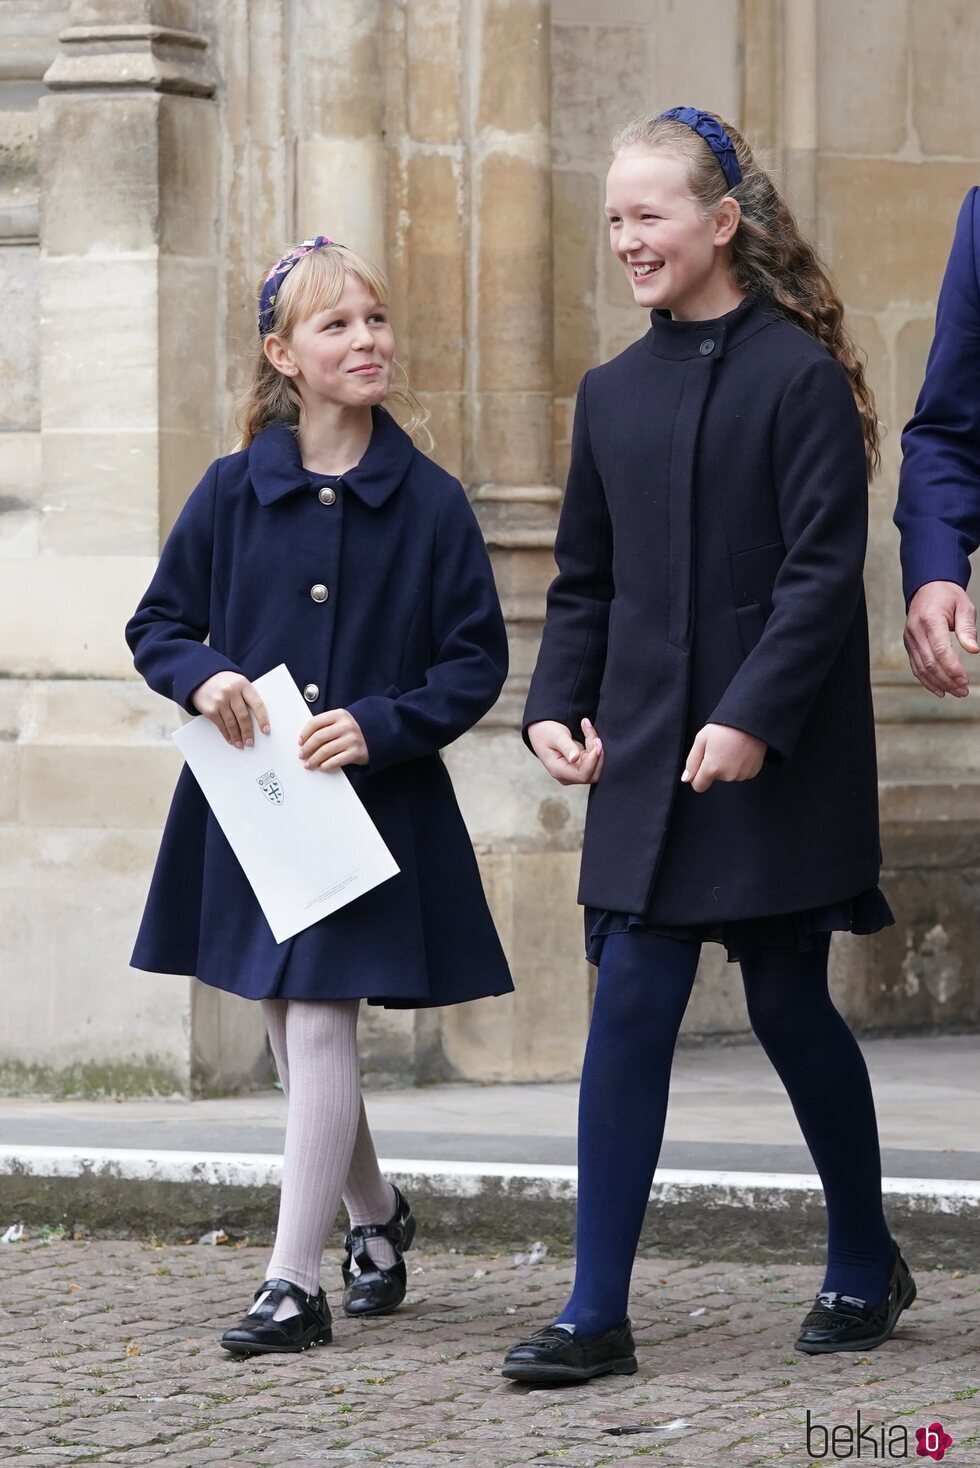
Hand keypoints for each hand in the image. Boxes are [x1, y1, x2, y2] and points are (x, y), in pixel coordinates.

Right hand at [191, 671, 269, 747]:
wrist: (202, 677)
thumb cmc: (226, 682)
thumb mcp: (239, 683)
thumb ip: (247, 697)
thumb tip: (258, 720)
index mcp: (243, 685)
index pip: (257, 704)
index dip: (262, 719)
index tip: (266, 730)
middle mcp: (231, 692)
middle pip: (243, 717)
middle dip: (248, 732)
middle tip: (250, 742)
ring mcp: (220, 701)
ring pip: (231, 723)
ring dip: (237, 736)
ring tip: (241, 744)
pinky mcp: (210, 709)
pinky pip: (220, 725)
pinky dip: (226, 734)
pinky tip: (230, 739)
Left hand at [298, 708, 368, 771]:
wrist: (379, 736)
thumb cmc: (355, 730)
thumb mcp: (342, 721)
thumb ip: (327, 725)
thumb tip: (305, 740)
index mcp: (340, 715)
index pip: (316, 722)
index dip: (305, 733)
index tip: (300, 742)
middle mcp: (346, 726)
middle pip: (319, 737)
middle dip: (307, 748)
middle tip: (302, 755)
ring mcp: (352, 739)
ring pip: (325, 751)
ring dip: (314, 759)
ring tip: (309, 764)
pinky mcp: (357, 752)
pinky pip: (336, 761)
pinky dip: (326, 765)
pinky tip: (322, 767)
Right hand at [528, 718, 603, 785]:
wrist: (541, 730)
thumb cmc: (546, 732)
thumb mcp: (556, 736)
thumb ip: (566, 747)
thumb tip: (575, 759)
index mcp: (558, 770)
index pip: (582, 774)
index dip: (593, 762)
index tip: (598, 745)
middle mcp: (567, 775)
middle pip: (592, 773)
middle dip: (597, 755)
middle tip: (595, 736)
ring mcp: (574, 771)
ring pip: (595, 764)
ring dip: (595, 746)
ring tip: (586, 726)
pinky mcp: (580, 765)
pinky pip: (593, 757)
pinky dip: (593, 743)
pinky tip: (586, 729)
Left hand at [682, 723, 765, 793]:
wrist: (750, 720)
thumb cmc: (723, 727)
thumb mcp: (701, 739)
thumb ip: (692, 761)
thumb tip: (685, 779)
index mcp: (712, 769)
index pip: (699, 786)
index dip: (697, 777)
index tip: (702, 763)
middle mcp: (727, 776)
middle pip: (715, 778)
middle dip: (714, 767)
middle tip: (720, 748)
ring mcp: (742, 775)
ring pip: (729, 776)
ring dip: (728, 766)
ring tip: (732, 748)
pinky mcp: (753, 771)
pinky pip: (741, 773)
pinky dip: (740, 765)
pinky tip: (741, 752)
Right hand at [904, 580, 977, 697]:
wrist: (926, 588)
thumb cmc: (947, 596)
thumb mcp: (963, 606)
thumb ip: (967, 629)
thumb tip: (974, 650)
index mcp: (930, 619)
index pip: (940, 649)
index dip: (952, 667)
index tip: (964, 679)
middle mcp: (916, 631)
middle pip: (930, 662)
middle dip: (947, 680)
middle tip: (963, 691)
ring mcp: (910, 639)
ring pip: (921, 668)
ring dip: (938, 683)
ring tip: (955, 692)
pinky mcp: (909, 645)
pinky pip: (916, 666)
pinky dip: (926, 680)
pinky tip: (939, 690)